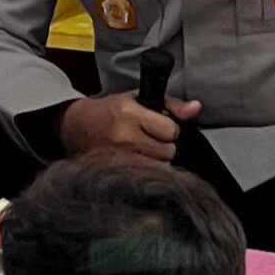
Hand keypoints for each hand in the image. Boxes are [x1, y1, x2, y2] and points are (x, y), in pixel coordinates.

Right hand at [60, 90, 201, 159]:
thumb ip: (172, 104)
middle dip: (164, 146)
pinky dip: (147, 171)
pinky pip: (146, 177)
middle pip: (167, 151)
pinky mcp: (116, 172)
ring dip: (156, 160)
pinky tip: (138, 161)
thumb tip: (197, 108)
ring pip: (159, 167)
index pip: (170, 130)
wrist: (78, 127)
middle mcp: (124, 137)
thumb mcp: (140, 98)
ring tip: (143, 149)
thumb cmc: (111, 111)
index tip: (161, 127)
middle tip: (151, 139)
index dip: (170, 129)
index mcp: (130, 114)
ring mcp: (119, 158)